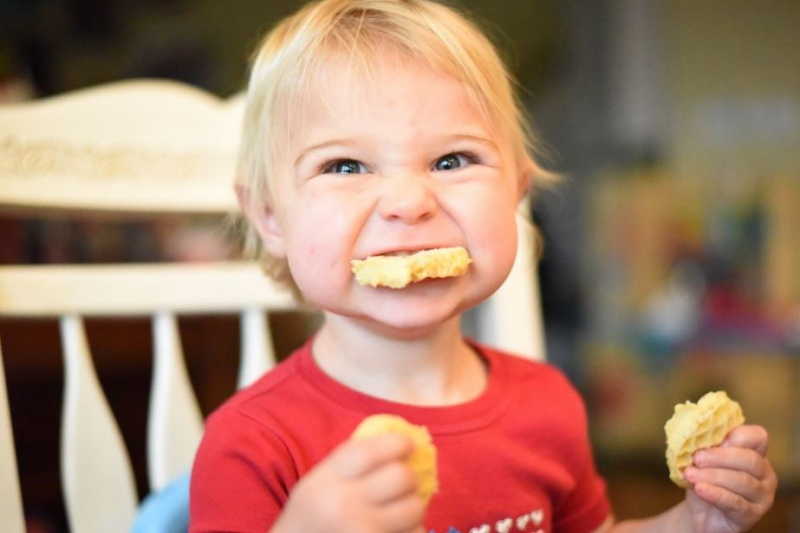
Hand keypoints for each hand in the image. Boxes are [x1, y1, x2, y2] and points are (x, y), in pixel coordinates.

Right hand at [272, 432, 424, 532]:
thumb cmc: (316, 509)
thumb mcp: (322, 478)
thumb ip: (354, 458)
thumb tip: (401, 440)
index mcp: (329, 479)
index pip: (369, 452)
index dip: (396, 443)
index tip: (408, 444)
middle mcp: (344, 505)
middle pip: (400, 477)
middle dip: (410, 475)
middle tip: (406, 478)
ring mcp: (362, 531)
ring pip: (414, 508)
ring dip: (414, 504)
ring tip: (402, 506)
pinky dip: (412, 529)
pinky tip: (397, 527)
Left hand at [682, 425, 776, 531]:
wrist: (702, 514)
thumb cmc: (705, 480)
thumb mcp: (704, 460)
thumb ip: (707, 447)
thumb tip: (696, 434)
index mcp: (755, 453)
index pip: (757, 436)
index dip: (737, 435)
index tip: (711, 437)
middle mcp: (765, 474)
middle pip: (750, 460)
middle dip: (721, 457)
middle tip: (697, 458)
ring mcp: (763, 496)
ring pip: (743, 482)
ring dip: (713, 476)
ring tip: (690, 474)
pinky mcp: (753, 515)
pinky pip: (736, 503)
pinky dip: (716, 494)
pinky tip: (699, 489)